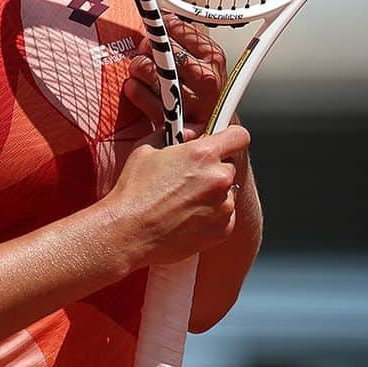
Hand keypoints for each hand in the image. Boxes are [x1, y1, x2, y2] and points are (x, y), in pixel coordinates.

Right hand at [106, 124, 249, 266]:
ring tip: (183, 202)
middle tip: (190, 178)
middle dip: (214, 169)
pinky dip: (212, 216)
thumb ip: (175, 135)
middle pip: (230, 166)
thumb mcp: (147, 149)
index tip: (222, 143)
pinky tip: (186, 218)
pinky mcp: (223, 230)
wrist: (128, 234)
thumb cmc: (133, 192)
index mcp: (203, 154)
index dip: (230, 138)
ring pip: (228, 192)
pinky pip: (226, 216)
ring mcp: (224, 207)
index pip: (239, 136)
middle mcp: (220, 179)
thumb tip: (192, 132)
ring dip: (213, 194)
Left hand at [123, 14, 227, 134]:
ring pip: (146, 68)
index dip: (160, 26)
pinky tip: (139, 89)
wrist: (213, 130)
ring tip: (141, 71)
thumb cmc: (204, 92)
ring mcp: (187, 100)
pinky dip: (133, 88)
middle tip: (148, 52)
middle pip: (159, 46)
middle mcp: (204, 78)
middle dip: (148, 46)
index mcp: (214, 57)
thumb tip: (164, 14)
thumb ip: (187, 38)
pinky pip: (137, 92)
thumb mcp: (205, 61)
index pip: (177, 27)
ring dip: (138, 67)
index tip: (157, 28)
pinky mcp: (170, 119)